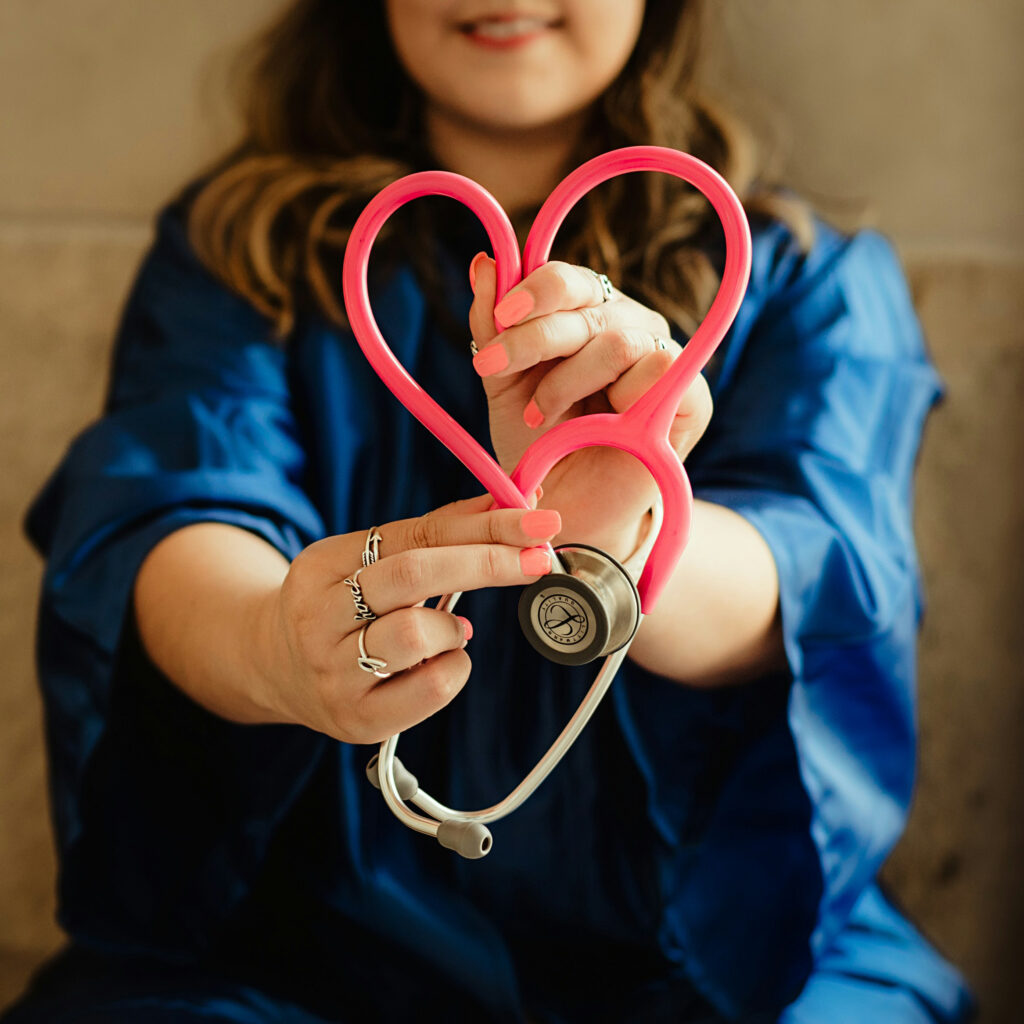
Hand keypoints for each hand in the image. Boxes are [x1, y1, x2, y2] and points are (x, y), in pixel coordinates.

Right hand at [258, 495, 560, 743]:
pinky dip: (454, 668)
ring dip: (454, 627)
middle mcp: (318, 617)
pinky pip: (429, 690)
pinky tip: (442, 662)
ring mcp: (333, 673)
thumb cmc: (342, 606)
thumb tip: (507, 502)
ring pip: (415, 635)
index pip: (414, 534)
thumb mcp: (369, 561)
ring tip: (451, 630)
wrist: (273, 669)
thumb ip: (434, 534)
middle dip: (487, 562)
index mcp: (322, 565)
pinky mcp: (357, 719)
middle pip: (412, 575)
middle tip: (539, 558)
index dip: (482, 525)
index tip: (537, 520)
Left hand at [468, 255, 711, 555]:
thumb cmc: (540, 445)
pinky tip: (598, 426)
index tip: (499, 320)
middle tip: (493, 369)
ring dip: (568, 380)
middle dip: (533, 337)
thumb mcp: (504, 385)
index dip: (534, 290)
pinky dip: (619, 398)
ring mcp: (662, 357)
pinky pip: (660, 370)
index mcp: (587, 314)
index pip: (568, 279)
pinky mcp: (691, 397)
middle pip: (588, 304)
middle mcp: (628, 326)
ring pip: (618, 340)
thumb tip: (484, 263)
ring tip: (540, 416)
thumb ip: (492, 327)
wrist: (566, 510)